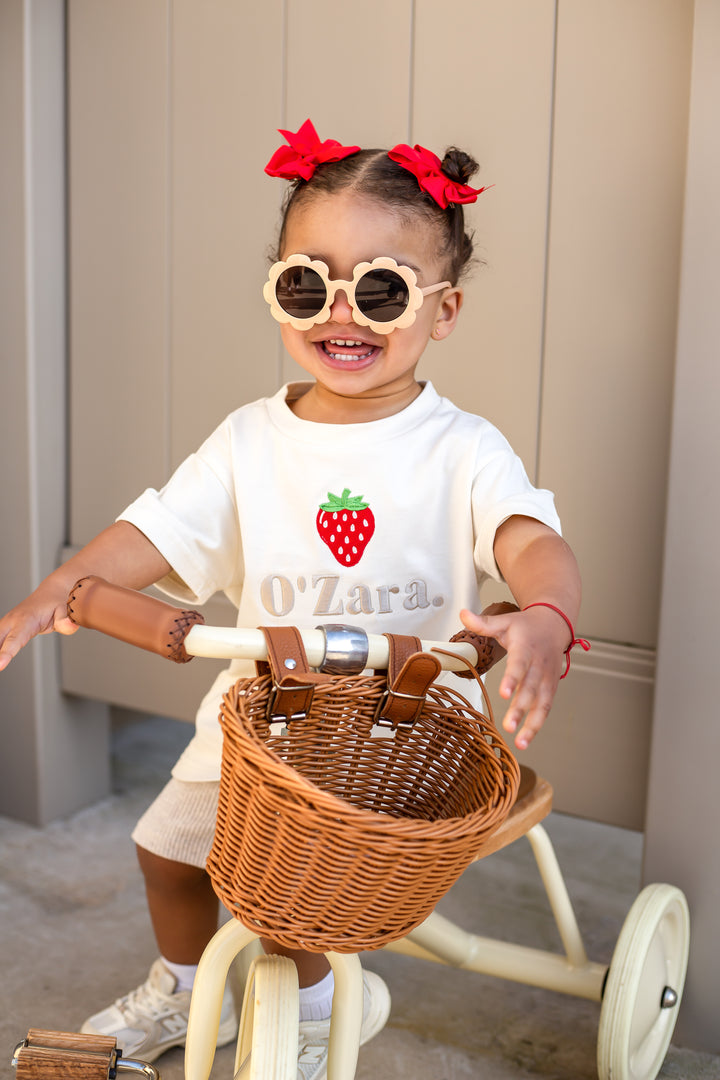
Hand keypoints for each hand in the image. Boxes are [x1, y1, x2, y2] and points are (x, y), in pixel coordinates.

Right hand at [0, 583, 78, 672]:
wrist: (52, 592)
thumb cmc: (58, 602)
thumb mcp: (67, 610)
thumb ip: (66, 621)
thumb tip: (70, 625)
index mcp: (26, 618)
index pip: (15, 639)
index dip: (6, 653)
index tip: (0, 665)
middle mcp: (13, 620)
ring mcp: (7, 622)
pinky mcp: (6, 626)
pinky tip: (0, 658)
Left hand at [459, 604, 569, 749]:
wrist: (554, 625)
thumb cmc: (526, 626)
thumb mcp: (504, 621)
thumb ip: (483, 623)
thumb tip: (463, 614)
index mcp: (526, 648)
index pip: (519, 664)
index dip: (513, 678)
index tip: (504, 692)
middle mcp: (539, 665)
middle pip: (531, 688)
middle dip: (520, 708)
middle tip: (509, 725)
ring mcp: (547, 678)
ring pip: (542, 703)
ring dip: (532, 724)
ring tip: (520, 742)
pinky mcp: (551, 688)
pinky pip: (546, 708)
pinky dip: (537, 724)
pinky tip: (525, 739)